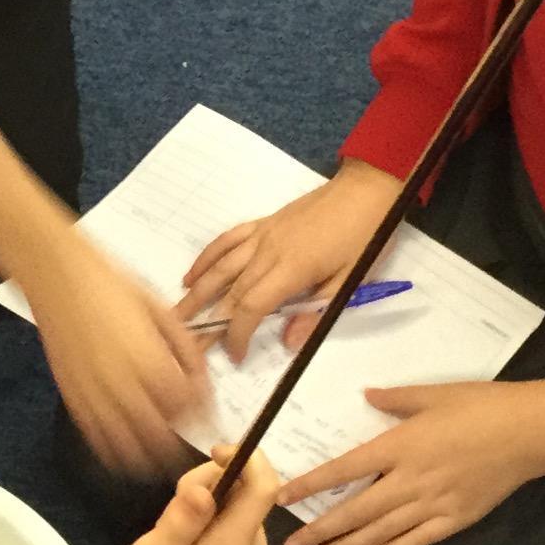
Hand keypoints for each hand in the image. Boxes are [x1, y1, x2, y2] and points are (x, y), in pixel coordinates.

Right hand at [29, 239, 206, 475]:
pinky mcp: (72, 398)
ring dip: (148, 457)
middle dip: (179, 443)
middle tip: (190, 441)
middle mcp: (122, 385)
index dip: (202, 413)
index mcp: (150, 360)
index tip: (210, 414)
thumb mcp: (160, 309)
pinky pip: (96, 438)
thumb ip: (185, 348)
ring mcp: (94, 395)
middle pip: (159, 435)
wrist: (59, 276)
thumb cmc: (113, 286)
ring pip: (126, 446)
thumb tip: (201, 378)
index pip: (186, 404)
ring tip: (162, 458)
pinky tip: (127, 454)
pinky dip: (114, 452)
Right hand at [103, 450, 281, 544]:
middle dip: (213, 478)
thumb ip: (180, 520)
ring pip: (236, 501)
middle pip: (248, 488)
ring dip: (205, 497)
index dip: (246, 457)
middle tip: (172, 506)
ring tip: (170, 530)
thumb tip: (206, 486)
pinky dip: (205, 514)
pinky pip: (228, 518)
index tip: (211, 450)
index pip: (264, 487)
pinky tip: (179, 540)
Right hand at [177, 160, 402, 362]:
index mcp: (291, 269)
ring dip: (197, 293)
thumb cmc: (367, 237)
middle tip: (190, 348)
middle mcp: (268, 251)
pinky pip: (227, 240)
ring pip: (221, 267)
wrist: (367, 189)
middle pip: (230, 291)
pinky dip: (206, 258)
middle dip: (209, 322)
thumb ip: (317, 311)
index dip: (237, 333)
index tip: (234, 355)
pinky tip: (191, 275)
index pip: (251, 306)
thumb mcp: (351, 280)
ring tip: (177, 316)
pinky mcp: (263, 223)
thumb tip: (288, 343)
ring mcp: (262, 235)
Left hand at [279, 378, 544, 544]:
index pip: (344, 470)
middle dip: (320, 532)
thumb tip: (365, 396)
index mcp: (400, 446)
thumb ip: (395, 399)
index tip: (283, 498)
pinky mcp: (455, 519)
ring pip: (380, 532)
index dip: (311, 485)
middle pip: (355, 511)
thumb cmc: (482, 405)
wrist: (530, 432)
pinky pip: (415, 541)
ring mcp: (433, 504)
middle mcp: (410, 480)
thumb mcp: (434, 393)